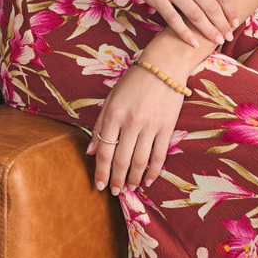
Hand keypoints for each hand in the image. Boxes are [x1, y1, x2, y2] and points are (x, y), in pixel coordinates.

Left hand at [87, 62, 185, 193]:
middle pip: (121, 160)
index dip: (101, 172)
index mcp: (114, 114)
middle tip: (115, 192)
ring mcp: (150, 125)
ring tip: (130, 188)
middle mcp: (131, 121)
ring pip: (140, 161)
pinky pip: (159, 154)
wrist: (164, 65)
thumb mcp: (111, 98)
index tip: (99, 185)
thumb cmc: (134, 80)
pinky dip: (154, 171)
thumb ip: (100, 124)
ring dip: (133, 178)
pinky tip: (148, 180)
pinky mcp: (167, 126)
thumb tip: (90, 152)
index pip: (104, 151)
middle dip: (116, 180)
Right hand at [105, 0, 237, 47]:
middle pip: (211, 6)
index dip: (230, 10)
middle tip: (229, 37)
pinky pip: (173, 19)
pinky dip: (185, 33)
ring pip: (196, 15)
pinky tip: (194, 43)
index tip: (235, 22)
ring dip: (209, 31)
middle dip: (223, 24)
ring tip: (217, 41)